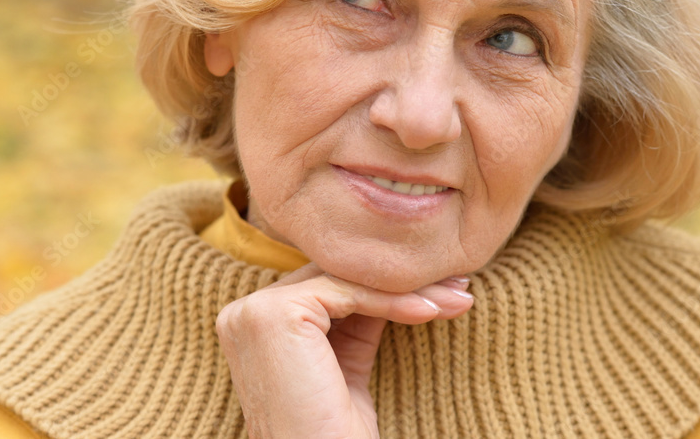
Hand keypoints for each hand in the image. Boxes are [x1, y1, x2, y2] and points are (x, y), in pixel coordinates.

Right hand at [216, 263, 472, 437]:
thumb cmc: (333, 432)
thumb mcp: (347, 359)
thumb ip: (357, 315)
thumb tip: (399, 275)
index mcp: (251, 323)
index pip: (324, 285)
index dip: (382, 286)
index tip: (439, 289)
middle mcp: (242, 313)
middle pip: (335, 278)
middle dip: (401, 283)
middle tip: (457, 286)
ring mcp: (253, 312)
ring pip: (344, 280)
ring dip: (408, 289)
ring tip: (456, 299)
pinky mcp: (274, 315)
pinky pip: (348, 293)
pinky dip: (394, 301)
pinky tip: (431, 311)